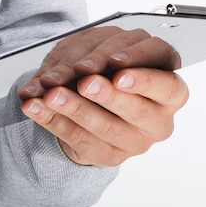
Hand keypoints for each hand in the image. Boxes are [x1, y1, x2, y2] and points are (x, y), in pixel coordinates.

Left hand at [18, 26, 188, 165]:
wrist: (94, 102)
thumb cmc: (108, 67)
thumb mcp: (105, 51)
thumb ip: (92, 53)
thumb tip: (69, 66)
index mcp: (170, 89)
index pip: (168, 85)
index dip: (144, 77)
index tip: (118, 67)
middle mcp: (159, 119)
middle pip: (137, 109)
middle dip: (106, 93)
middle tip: (84, 81)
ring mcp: (136, 141)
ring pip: (108, 128)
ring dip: (75, 108)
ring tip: (51, 94)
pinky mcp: (111, 156)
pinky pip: (80, 140)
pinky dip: (52, 120)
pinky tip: (35, 108)